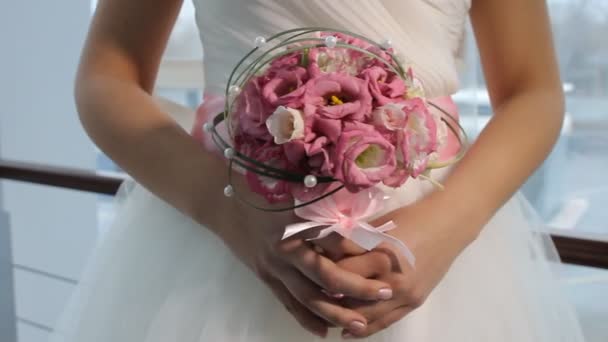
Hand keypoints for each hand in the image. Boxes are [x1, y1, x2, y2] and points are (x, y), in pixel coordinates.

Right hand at [214, 192, 393, 337]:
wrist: (222, 205)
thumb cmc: (263, 191)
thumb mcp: (296, 192)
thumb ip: (325, 209)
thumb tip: (359, 226)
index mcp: (296, 222)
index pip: (336, 240)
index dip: (361, 250)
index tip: (387, 255)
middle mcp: (286, 248)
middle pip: (326, 275)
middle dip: (358, 288)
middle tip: (386, 294)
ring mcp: (273, 267)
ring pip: (308, 297)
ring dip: (336, 313)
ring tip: (361, 326)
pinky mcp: (265, 278)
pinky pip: (287, 304)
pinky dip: (305, 319)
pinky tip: (323, 331)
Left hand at [313, 196, 477, 338]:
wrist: (448, 226)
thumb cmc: (409, 218)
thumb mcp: (377, 226)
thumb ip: (352, 243)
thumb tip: (321, 251)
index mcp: (379, 254)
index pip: (340, 272)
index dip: (321, 273)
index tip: (306, 272)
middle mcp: (390, 279)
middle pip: (349, 298)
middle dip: (327, 298)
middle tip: (309, 294)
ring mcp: (404, 295)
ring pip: (364, 316)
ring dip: (342, 316)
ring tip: (323, 314)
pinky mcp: (413, 303)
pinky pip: (384, 322)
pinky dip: (363, 328)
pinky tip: (346, 330)